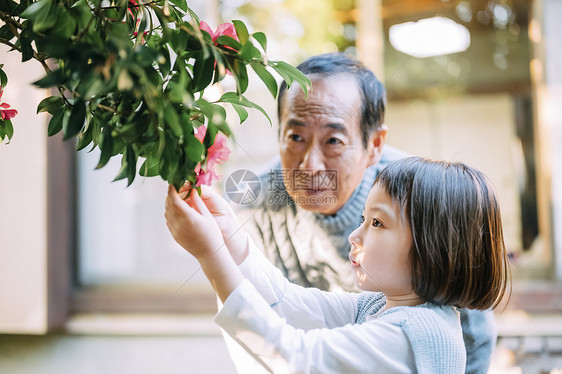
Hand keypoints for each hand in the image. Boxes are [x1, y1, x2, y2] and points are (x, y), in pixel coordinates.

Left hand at [165, 184, 244, 302]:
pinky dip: (170, 213)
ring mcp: (175, 230)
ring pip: (167, 212)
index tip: (174, 182)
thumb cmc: (212, 234)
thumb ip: (198, 201)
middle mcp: (178, 223)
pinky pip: (168, 220)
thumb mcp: (207, 215)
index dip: (172, 189)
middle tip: (176, 188)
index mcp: (188, 217)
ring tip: (178, 198)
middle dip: (171, 195)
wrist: (209, 254)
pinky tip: (178, 211)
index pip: (174, 199)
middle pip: (168, 205)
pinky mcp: (174, 235)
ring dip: (170, 204)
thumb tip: (192, 190)